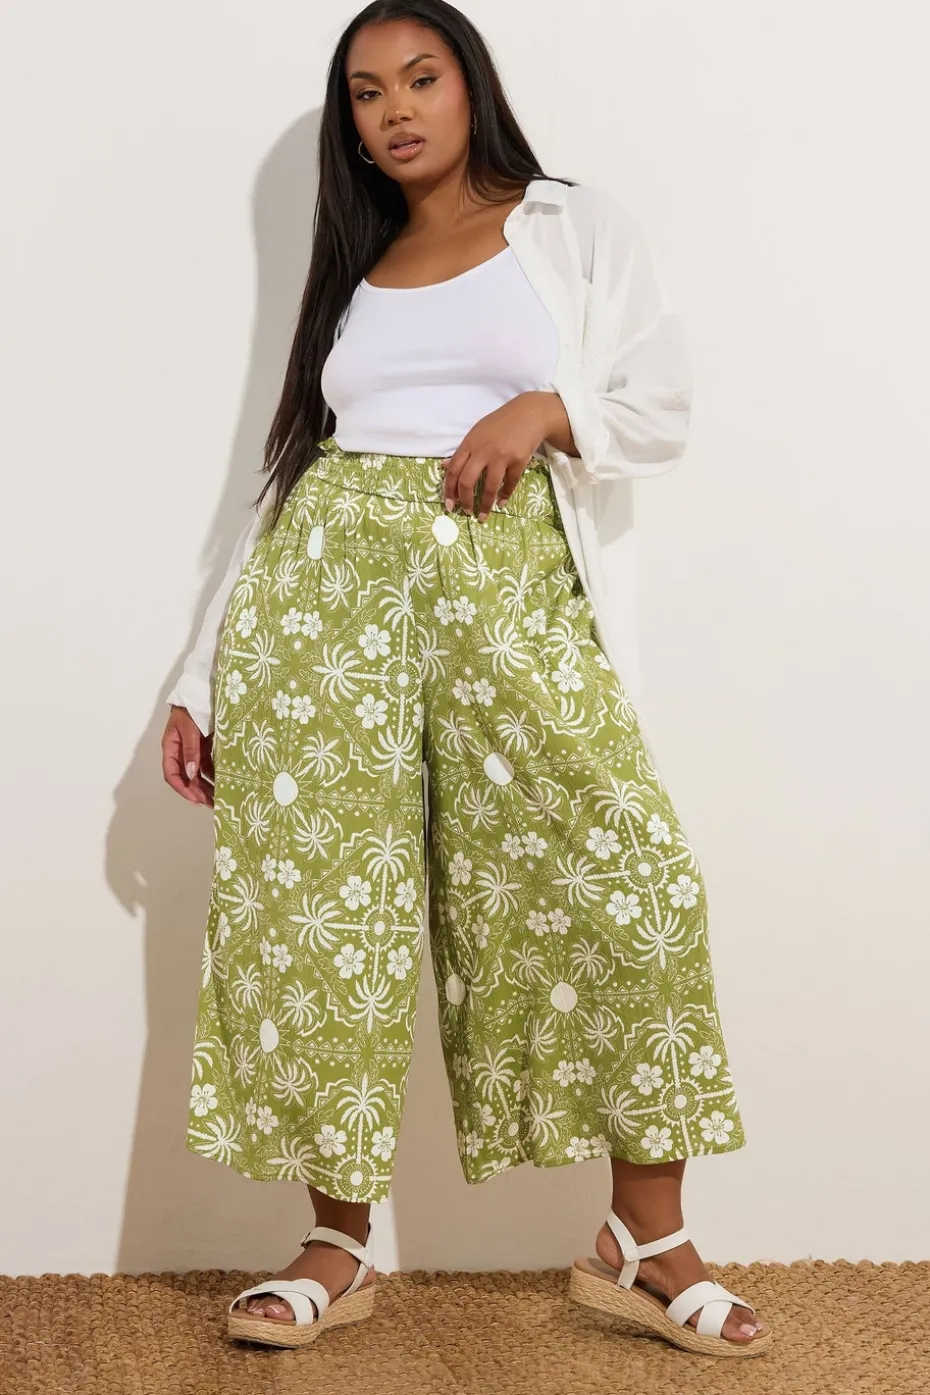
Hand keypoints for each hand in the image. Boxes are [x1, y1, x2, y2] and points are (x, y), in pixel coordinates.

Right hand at [162, 706, 214, 806]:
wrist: (200, 692)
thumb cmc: (190, 708)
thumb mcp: (189, 729)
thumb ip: (191, 751)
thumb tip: (191, 775)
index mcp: (170, 748)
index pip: (172, 775)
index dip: (183, 789)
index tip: (196, 799)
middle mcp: (180, 752)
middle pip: (186, 778)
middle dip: (197, 792)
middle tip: (212, 804)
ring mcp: (192, 750)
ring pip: (197, 774)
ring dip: (206, 786)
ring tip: (218, 799)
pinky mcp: (204, 747)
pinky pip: (207, 765)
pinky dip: (213, 775)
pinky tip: (222, 783)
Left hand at [441, 391, 569, 519]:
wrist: (528, 413)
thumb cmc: (500, 423)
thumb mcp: (477, 433)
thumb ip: (462, 451)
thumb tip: (444, 467)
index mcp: (470, 443)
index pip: (453, 470)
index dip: (449, 490)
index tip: (449, 504)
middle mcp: (483, 451)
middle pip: (467, 481)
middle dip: (465, 501)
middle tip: (465, 512)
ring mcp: (501, 456)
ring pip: (490, 486)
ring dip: (485, 504)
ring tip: (482, 515)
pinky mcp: (519, 460)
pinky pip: (510, 483)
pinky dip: (505, 496)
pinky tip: (501, 503)